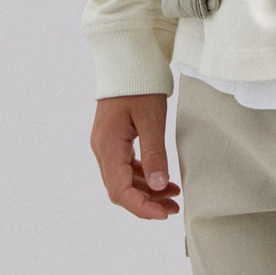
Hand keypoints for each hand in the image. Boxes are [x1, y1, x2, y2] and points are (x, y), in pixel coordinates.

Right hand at [90, 94, 180, 219]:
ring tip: (173, 196)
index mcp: (107, 146)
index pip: (120, 190)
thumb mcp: (152, 118)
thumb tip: (159, 186)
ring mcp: (106, 144)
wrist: (127, 59)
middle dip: (146, 203)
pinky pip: (126, 166)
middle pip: (120, 189)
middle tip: (173, 208)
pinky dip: (144, 176)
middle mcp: (102, 149)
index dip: (141, 207)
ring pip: (123, 179)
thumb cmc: (139, 84)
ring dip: (146, 191)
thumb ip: (155, 153)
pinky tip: (162, 179)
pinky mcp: (114, 139)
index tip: (163, 214)